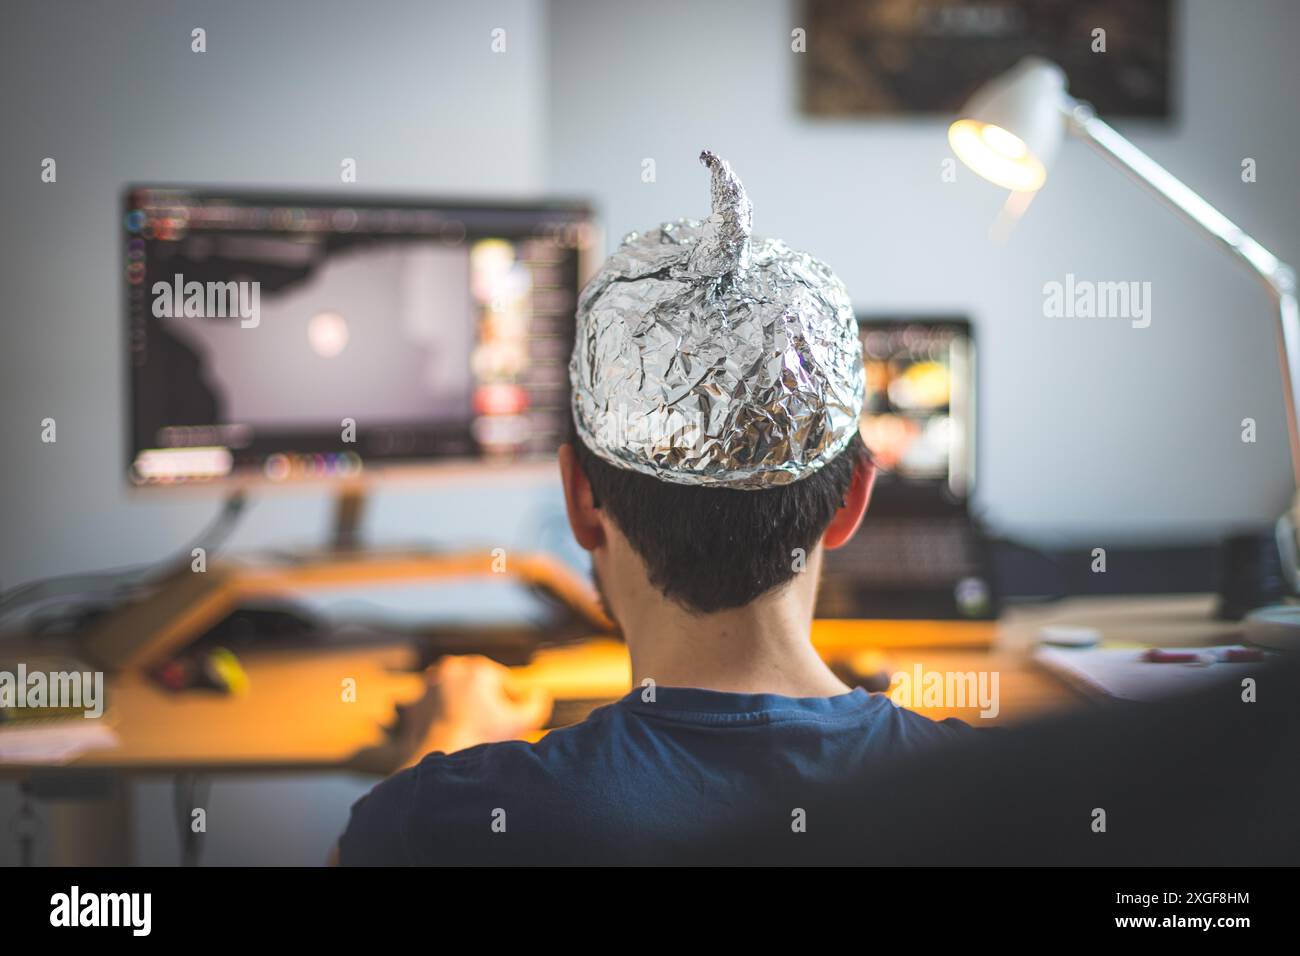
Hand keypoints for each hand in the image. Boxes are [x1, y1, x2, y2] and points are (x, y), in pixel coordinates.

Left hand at [394, 655, 551, 765]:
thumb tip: (540, 694)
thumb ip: (537, 705)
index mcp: (478, 667)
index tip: (510, 723)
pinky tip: (451, 736)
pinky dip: (442, 719)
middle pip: (477, 686)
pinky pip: (434, 710)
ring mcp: (428, 686)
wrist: (440, 756)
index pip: (502, 682)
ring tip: (471, 732)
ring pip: (454, 696)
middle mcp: (451, 669)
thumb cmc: (483, 737)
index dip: (510, 703)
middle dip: (485, 703)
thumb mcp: (522, 722)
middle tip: (490, 728)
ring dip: (463, 708)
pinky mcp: (414, 705)